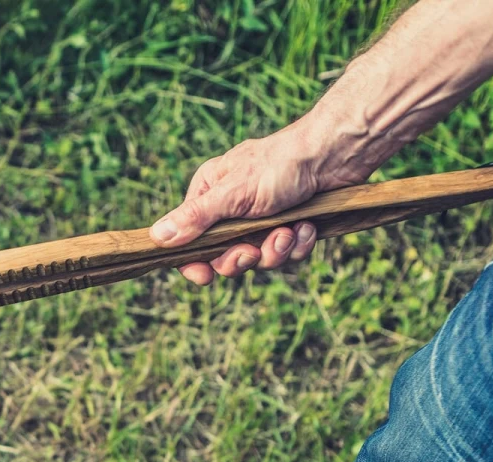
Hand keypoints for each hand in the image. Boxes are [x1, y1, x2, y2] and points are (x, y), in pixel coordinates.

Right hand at [150, 117, 371, 284]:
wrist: (336, 154)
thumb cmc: (281, 164)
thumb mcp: (233, 193)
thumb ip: (195, 217)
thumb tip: (156, 237)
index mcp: (209, 195)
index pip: (187, 240)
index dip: (194, 263)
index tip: (205, 277)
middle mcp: (232, 210)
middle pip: (223, 257)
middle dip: (242, 258)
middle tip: (253, 250)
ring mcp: (262, 221)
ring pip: (259, 259)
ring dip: (275, 251)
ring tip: (289, 230)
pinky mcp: (289, 227)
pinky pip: (286, 254)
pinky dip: (297, 245)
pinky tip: (306, 227)